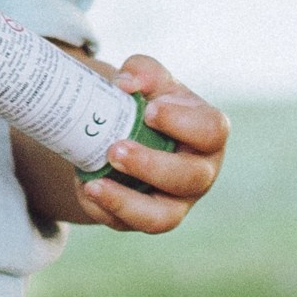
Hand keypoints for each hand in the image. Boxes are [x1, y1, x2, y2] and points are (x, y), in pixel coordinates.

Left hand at [83, 55, 226, 233]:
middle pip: (190, 179)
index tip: (150, 111)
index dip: (183, 123)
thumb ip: (142, 71)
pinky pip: (128, 224)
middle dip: (151, 166)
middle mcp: (200, 172)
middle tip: (115, 150)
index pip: (212, 131)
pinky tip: (85, 189)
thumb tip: (125, 84)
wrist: (131, 131)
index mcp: (208, 134)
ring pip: (163, 218)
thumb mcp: (151, 80)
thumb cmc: (151, 102)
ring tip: (94, 184)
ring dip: (127, 202)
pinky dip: (103, 210)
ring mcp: (177, 201)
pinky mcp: (148, 218)